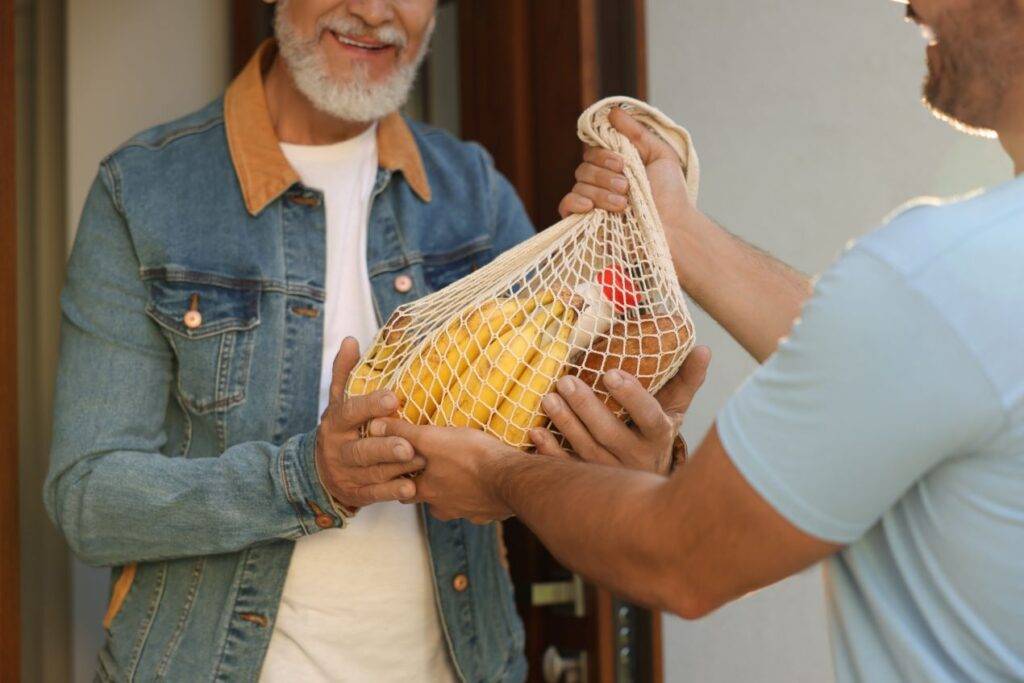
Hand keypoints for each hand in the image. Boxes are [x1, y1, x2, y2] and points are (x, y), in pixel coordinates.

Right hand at [315, 337, 425, 509]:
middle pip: (361, 449)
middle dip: (385, 447)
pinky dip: (393, 492)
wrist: (318, 471)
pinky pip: (375, 494)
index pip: (350, 412)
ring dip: (397, 468)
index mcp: (335, 423)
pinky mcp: (357, 493)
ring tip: (420, 461)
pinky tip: (411, 489)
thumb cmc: (341, 429)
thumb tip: (351, 340)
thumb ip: (345, 372)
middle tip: (407, 444)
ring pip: (373, 472)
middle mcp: (339, 449)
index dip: (369, 405)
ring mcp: (347, 473)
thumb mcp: (338, 401)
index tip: (391, 398)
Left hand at [367, 419, 518, 524]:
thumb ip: (404, 433)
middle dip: (427, 485)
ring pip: (454, 503)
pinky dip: (479, 495)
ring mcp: (468, 512)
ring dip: (454, 491)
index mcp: (428, 491)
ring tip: (461, 473)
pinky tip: (486, 482)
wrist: (512, 480)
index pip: (403, 487)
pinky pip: (479, 505)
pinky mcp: (490, 512)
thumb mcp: (433, 438)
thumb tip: (374, 425)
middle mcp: (444, 507)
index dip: (402, 474)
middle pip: (428, 499)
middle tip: (432, 467)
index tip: (405, 464)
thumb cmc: (472, 457)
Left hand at [529, 346, 710, 473]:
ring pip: (585, 450)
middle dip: (586, 407)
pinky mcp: (588, 481)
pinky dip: (549, 451)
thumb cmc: (656, 431)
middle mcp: (635, 457)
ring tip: (549, 397)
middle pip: (609, 433)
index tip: (611, 374)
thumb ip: (687, 378)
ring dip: (565, 424)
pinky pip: (566, 468)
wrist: (645, 479)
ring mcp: (609, 472)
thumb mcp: (675, 407)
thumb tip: (703, 347)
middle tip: (566, 380)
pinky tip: (536, 431)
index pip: (648, 416)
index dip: (631, 396)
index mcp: (658, 435)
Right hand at [558, 108, 697, 233]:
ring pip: (579, 185)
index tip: (623, 163)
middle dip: (605, 175)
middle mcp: (603, 184)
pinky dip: (575, 202)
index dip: (603, 155)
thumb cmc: (671, 197)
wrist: (674, 230)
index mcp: (616, 168)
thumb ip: (638, 133)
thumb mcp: (662, 156)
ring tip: (623, 204)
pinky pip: (566, 206)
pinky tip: (591, 207)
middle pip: (584, 168)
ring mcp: (594, 204)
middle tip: (626, 186)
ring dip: (601, 192)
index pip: (593, 152)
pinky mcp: (587, 224)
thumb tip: (612, 112)